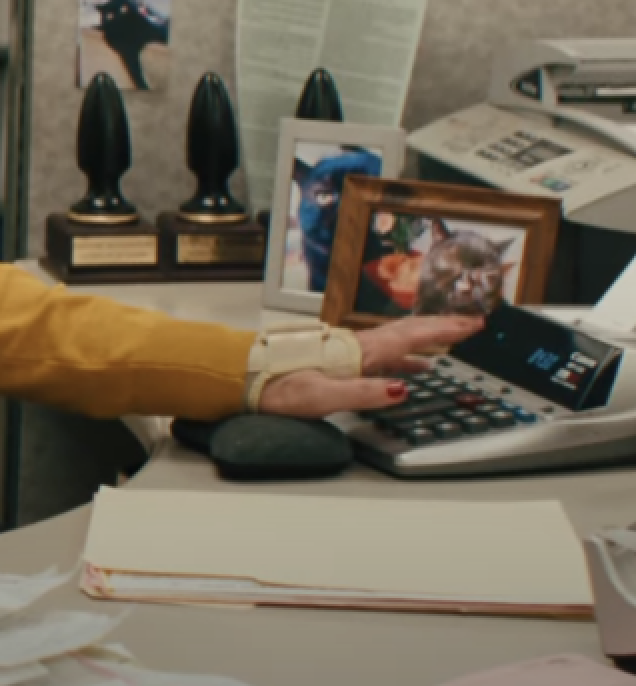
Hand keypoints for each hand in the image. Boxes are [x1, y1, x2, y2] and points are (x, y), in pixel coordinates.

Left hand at [258, 313, 484, 418]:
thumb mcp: (323, 397)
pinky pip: (382, 356)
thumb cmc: (278, 389)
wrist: (245, 380)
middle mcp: (356, 347)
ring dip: (425, 340)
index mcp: (359, 353)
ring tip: (451, 342)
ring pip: (396, 342)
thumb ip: (363, 393)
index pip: (411, 338)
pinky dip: (404, 359)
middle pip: (407, 332)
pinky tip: (411, 372)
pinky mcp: (339, 362)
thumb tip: (402, 389)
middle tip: (471, 324)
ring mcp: (348, 353)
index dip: (444, 330)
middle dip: (441, 327)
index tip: (473, 323)